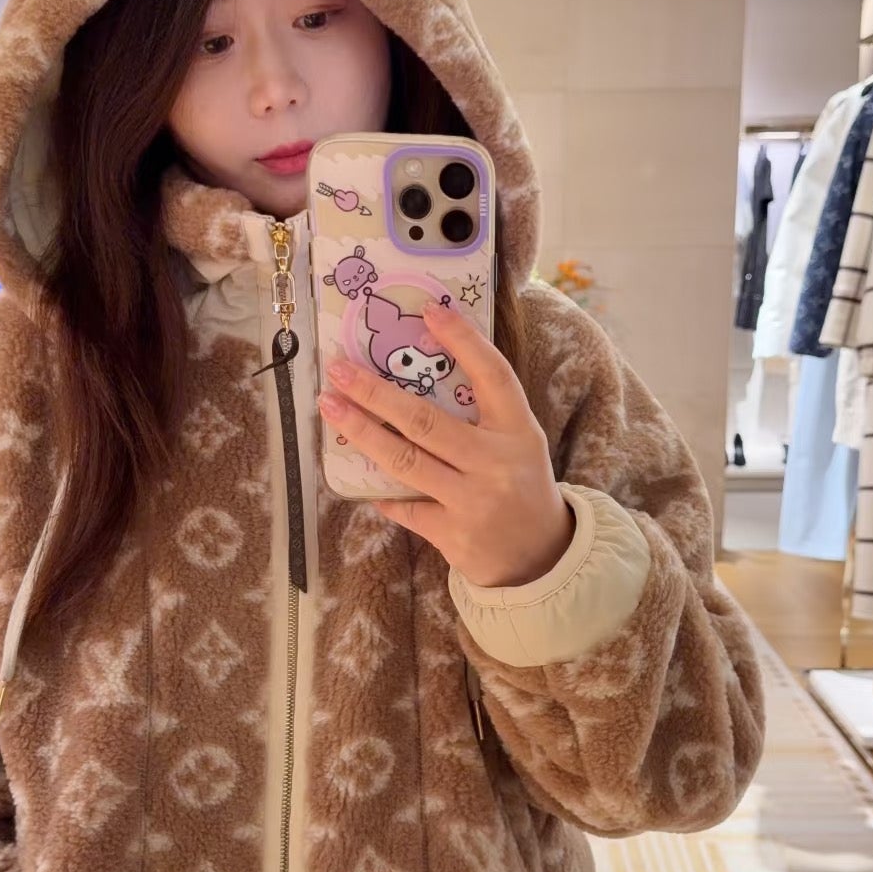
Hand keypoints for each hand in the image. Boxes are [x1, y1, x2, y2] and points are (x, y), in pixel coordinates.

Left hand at [319, 301, 574, 587]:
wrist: (542, 559)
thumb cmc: (521, 486)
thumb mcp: (518, 443)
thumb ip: (484, 412)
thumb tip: (423, 364)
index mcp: (519, 431)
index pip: (493, 375)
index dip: (463, 342)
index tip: (429, 312)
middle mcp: (497, 463)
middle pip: (425, 421)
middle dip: (375, 393)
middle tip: (339, 370)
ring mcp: (474, 501)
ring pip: (405, 461)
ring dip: (362, 432)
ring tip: (330, 407)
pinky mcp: (453, 535)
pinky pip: (405, 506)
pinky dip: (381, 490)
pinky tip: (360, 476)